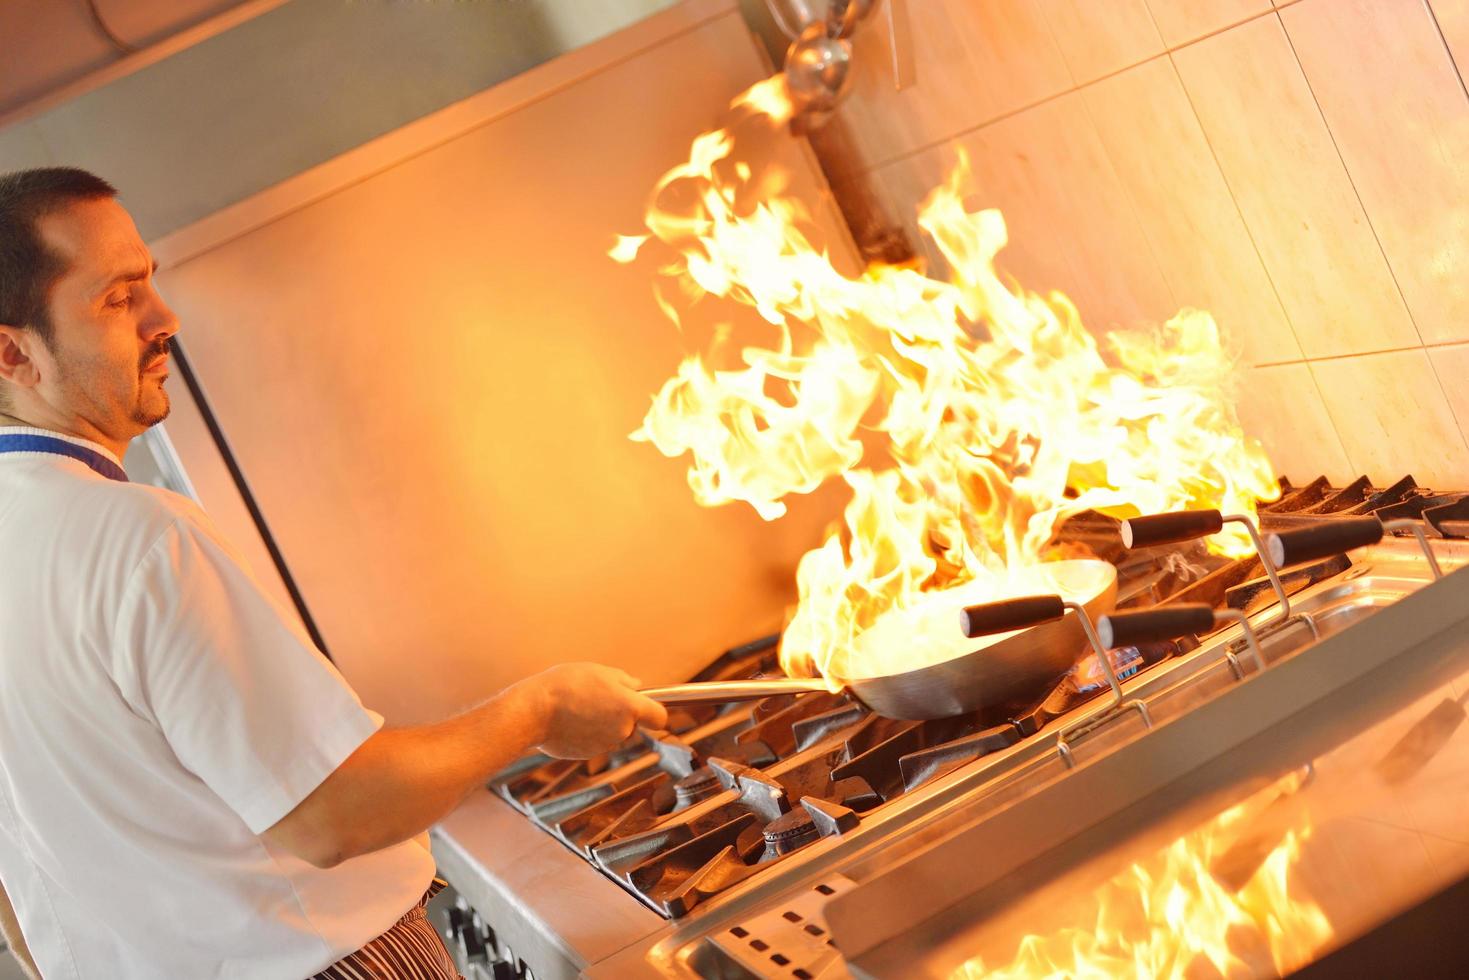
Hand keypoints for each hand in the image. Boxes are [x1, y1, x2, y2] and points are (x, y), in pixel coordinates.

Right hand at [513, 663, 668, 758]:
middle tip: (598, 697)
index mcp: (630, 707)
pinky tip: (570, 720)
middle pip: (632, 724)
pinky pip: (594, 741)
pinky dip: (587, 734)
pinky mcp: (587, 754)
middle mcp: (622, 730)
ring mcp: (605, 744)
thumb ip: (625, 681)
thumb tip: (636, 687)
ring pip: (612, 733)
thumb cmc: (567, 685)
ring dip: (602, 723)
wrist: (535, 710)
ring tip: (579, 707)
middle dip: (621, 714)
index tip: (647, 706)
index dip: (655, 711)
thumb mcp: (600, 671)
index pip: (659, 717)